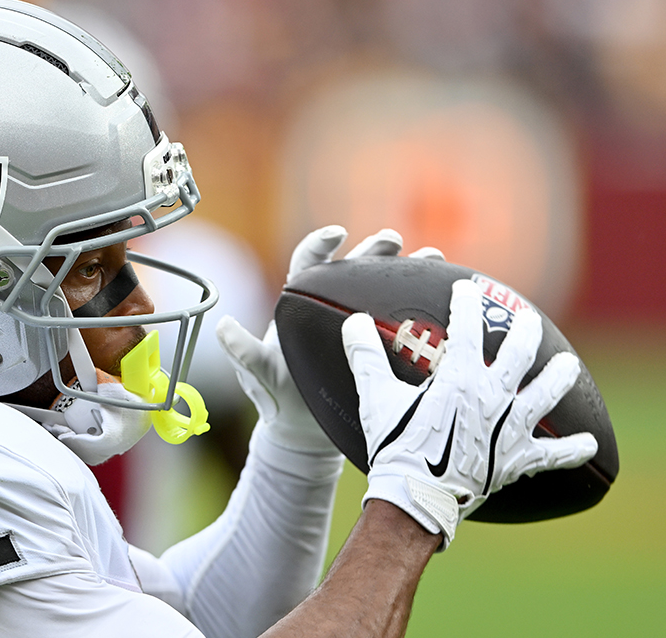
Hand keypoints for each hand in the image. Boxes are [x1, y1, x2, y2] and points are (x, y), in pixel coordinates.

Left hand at [217, 225, 443, 453]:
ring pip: (382, 290)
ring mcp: (356, 327)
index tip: (336, 233)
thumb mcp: (257, 374)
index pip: (308, 265)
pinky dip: (421, 308)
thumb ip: (241, 351)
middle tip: (393, 239)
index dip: (320, 245)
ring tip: (432, 258)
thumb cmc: (275, 396)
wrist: (302, 431)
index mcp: (299, 307)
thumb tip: (221, 326)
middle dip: (374, 251)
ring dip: (407, 271)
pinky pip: (399, 323)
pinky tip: (444, 300)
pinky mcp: (376, 347)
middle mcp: (329, 309)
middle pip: (353, 270)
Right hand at [342, 279, 597, 548]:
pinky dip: (571, 449)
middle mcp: (492, 397)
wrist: (416, 497)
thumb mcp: (376, 398)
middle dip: (525, 330)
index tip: (467, 289)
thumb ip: (365, 357)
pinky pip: (551, 454)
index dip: (467, 303)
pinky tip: (588, 444)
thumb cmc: (395, 446)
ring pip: (544, 395)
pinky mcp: (516, 459)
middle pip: (520, 353)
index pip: (467, 327)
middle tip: (528, 318)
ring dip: (558, 377)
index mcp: (459, 377)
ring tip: (568, 365)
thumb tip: (354, 321)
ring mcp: (509, 428)